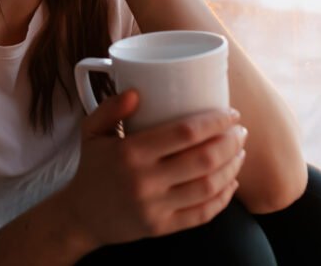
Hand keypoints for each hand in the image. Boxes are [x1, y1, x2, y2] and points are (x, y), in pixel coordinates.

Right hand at [58, 89, 246, 249]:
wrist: (81, 216)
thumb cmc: (92, 167)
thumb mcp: (91, 131)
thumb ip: (110, 108)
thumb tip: (136, 92)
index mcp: (130, 152)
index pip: (184, 133)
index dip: (215, 122)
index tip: (230, 113)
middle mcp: (144, 181)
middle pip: (203, 160)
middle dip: (230, 142)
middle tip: (240, 131)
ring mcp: (155, 207)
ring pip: (209, 187)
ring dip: (232, 167)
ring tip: (239, 152)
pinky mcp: (162, 228)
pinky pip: (203, 214)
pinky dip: (224, 197)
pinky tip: (231, 182)